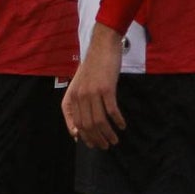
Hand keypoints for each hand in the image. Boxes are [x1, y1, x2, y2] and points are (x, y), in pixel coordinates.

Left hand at [62, 23, 126, 148]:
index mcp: (72, 95)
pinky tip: (122, 126)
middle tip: (106, 146)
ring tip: (114, 140)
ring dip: (108, 134)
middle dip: (97, 139)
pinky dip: (118, 121)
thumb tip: (80, 124)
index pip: (74, 122)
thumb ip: (79, 102)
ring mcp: (92, 92)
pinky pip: (111, 111)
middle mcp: (79, 95)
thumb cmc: (93, 68)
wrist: (102, 47)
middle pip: (87, 125)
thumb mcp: (81, 84)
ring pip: (99, 121)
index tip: (91, 145)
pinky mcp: (106, 89)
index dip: (82, 136)